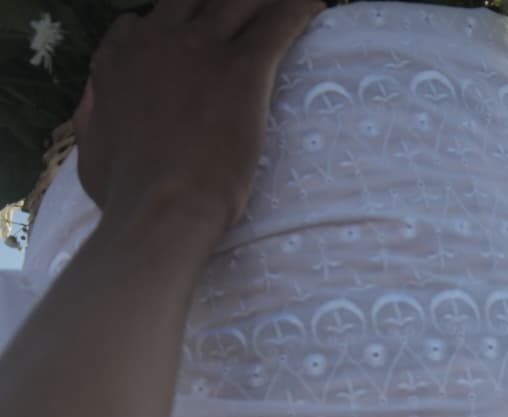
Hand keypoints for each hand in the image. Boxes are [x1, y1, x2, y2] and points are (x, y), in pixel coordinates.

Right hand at [74, 0, 322, 244]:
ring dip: (262, 0)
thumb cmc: (126, 194)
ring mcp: (202, 49)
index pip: (146, 22)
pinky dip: (299, 9)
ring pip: (239, 1)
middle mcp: (159, 39)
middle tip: (243, 10)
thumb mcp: (92, 153)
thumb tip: (95, 100)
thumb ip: (94, 116)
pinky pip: (279, 22)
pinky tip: (316, 4)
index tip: (190, 36)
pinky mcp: (243, 69)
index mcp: (121, 58)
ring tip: (281, 4)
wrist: (161, 206)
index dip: (173, 27)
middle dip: (222, 2)